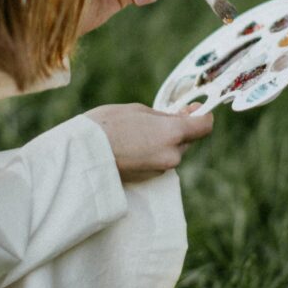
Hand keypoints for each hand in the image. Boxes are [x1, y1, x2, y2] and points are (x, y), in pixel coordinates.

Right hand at [86, 102, 213, 179]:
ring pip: (172, 152)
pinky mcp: (149, 178)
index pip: (204, 126)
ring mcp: (161, 169)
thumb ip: (163, 116)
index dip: (202, 115)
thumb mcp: (138, 110)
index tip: (193, 109)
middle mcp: (173, 154)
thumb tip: (179, 118)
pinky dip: (153, 153)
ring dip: (164, 142)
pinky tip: (133, 146)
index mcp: (173, 133)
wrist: (83, 156)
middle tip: (157, 118)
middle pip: (187, 140)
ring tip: (138, 132)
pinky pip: (159, 162)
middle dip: (178, 129)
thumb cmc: (107, 126)